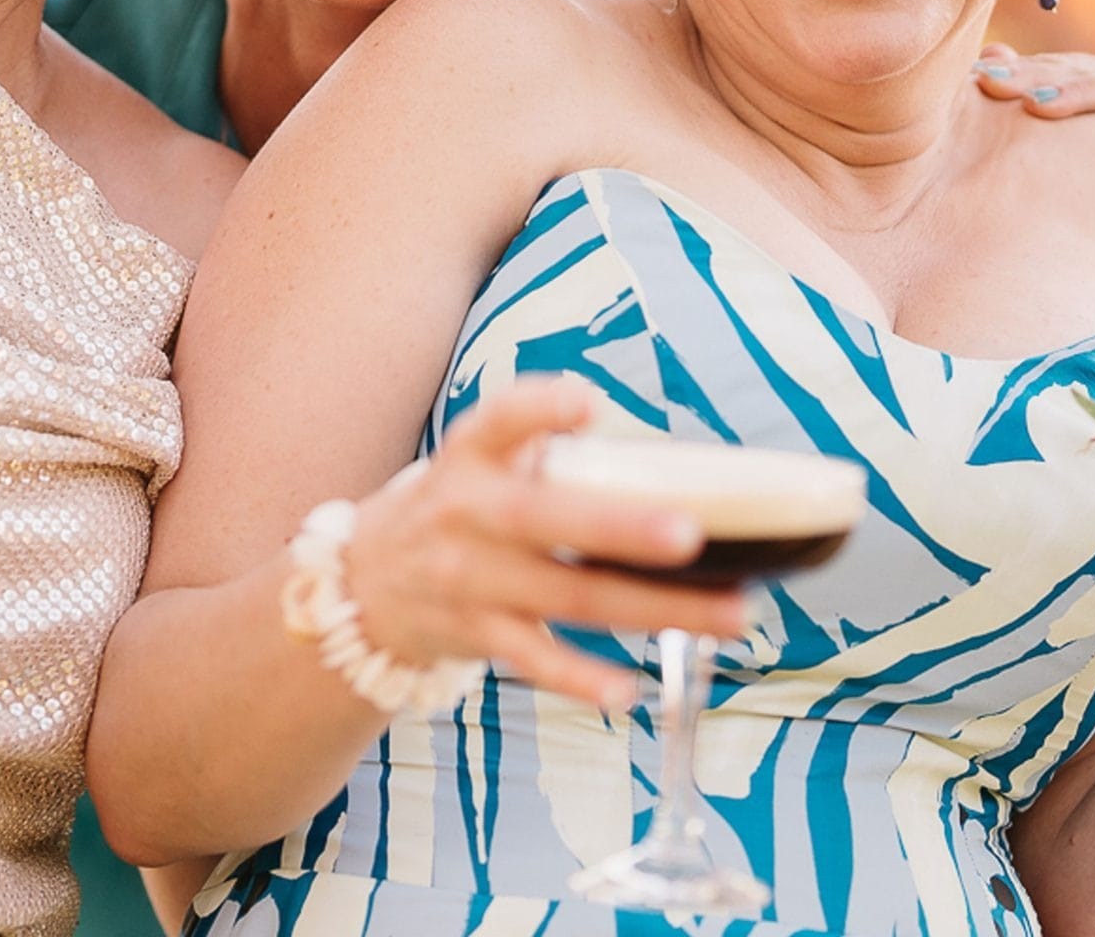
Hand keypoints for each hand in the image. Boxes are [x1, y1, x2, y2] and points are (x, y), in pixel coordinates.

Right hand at [343, 380, 746, 709]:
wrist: (362, 585)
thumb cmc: (459, 511)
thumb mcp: (480, 461)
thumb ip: (550, 449)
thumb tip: (670, 460)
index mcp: (472, 455)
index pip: (501, 421)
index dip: (541, 408)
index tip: (589, 404)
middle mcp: (468, 514)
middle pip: (545, 519)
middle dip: (620, 529)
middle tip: (692, 534)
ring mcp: (470, 579)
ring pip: (569, 595)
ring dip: (655, 608)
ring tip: (731, 613)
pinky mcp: (477, 634)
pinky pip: (536, 660)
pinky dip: (583, 679)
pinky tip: (632, 690)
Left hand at [973, 41, 1094, 164]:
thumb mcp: (1071, 152)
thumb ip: (1036, 96)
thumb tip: (991, 56)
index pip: (1062, 67)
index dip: (1021, 70)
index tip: (979, 79)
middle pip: (1091, 70)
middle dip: (1041, 77)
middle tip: (997, 87)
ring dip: (1087, 90)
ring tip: (1042, 103)